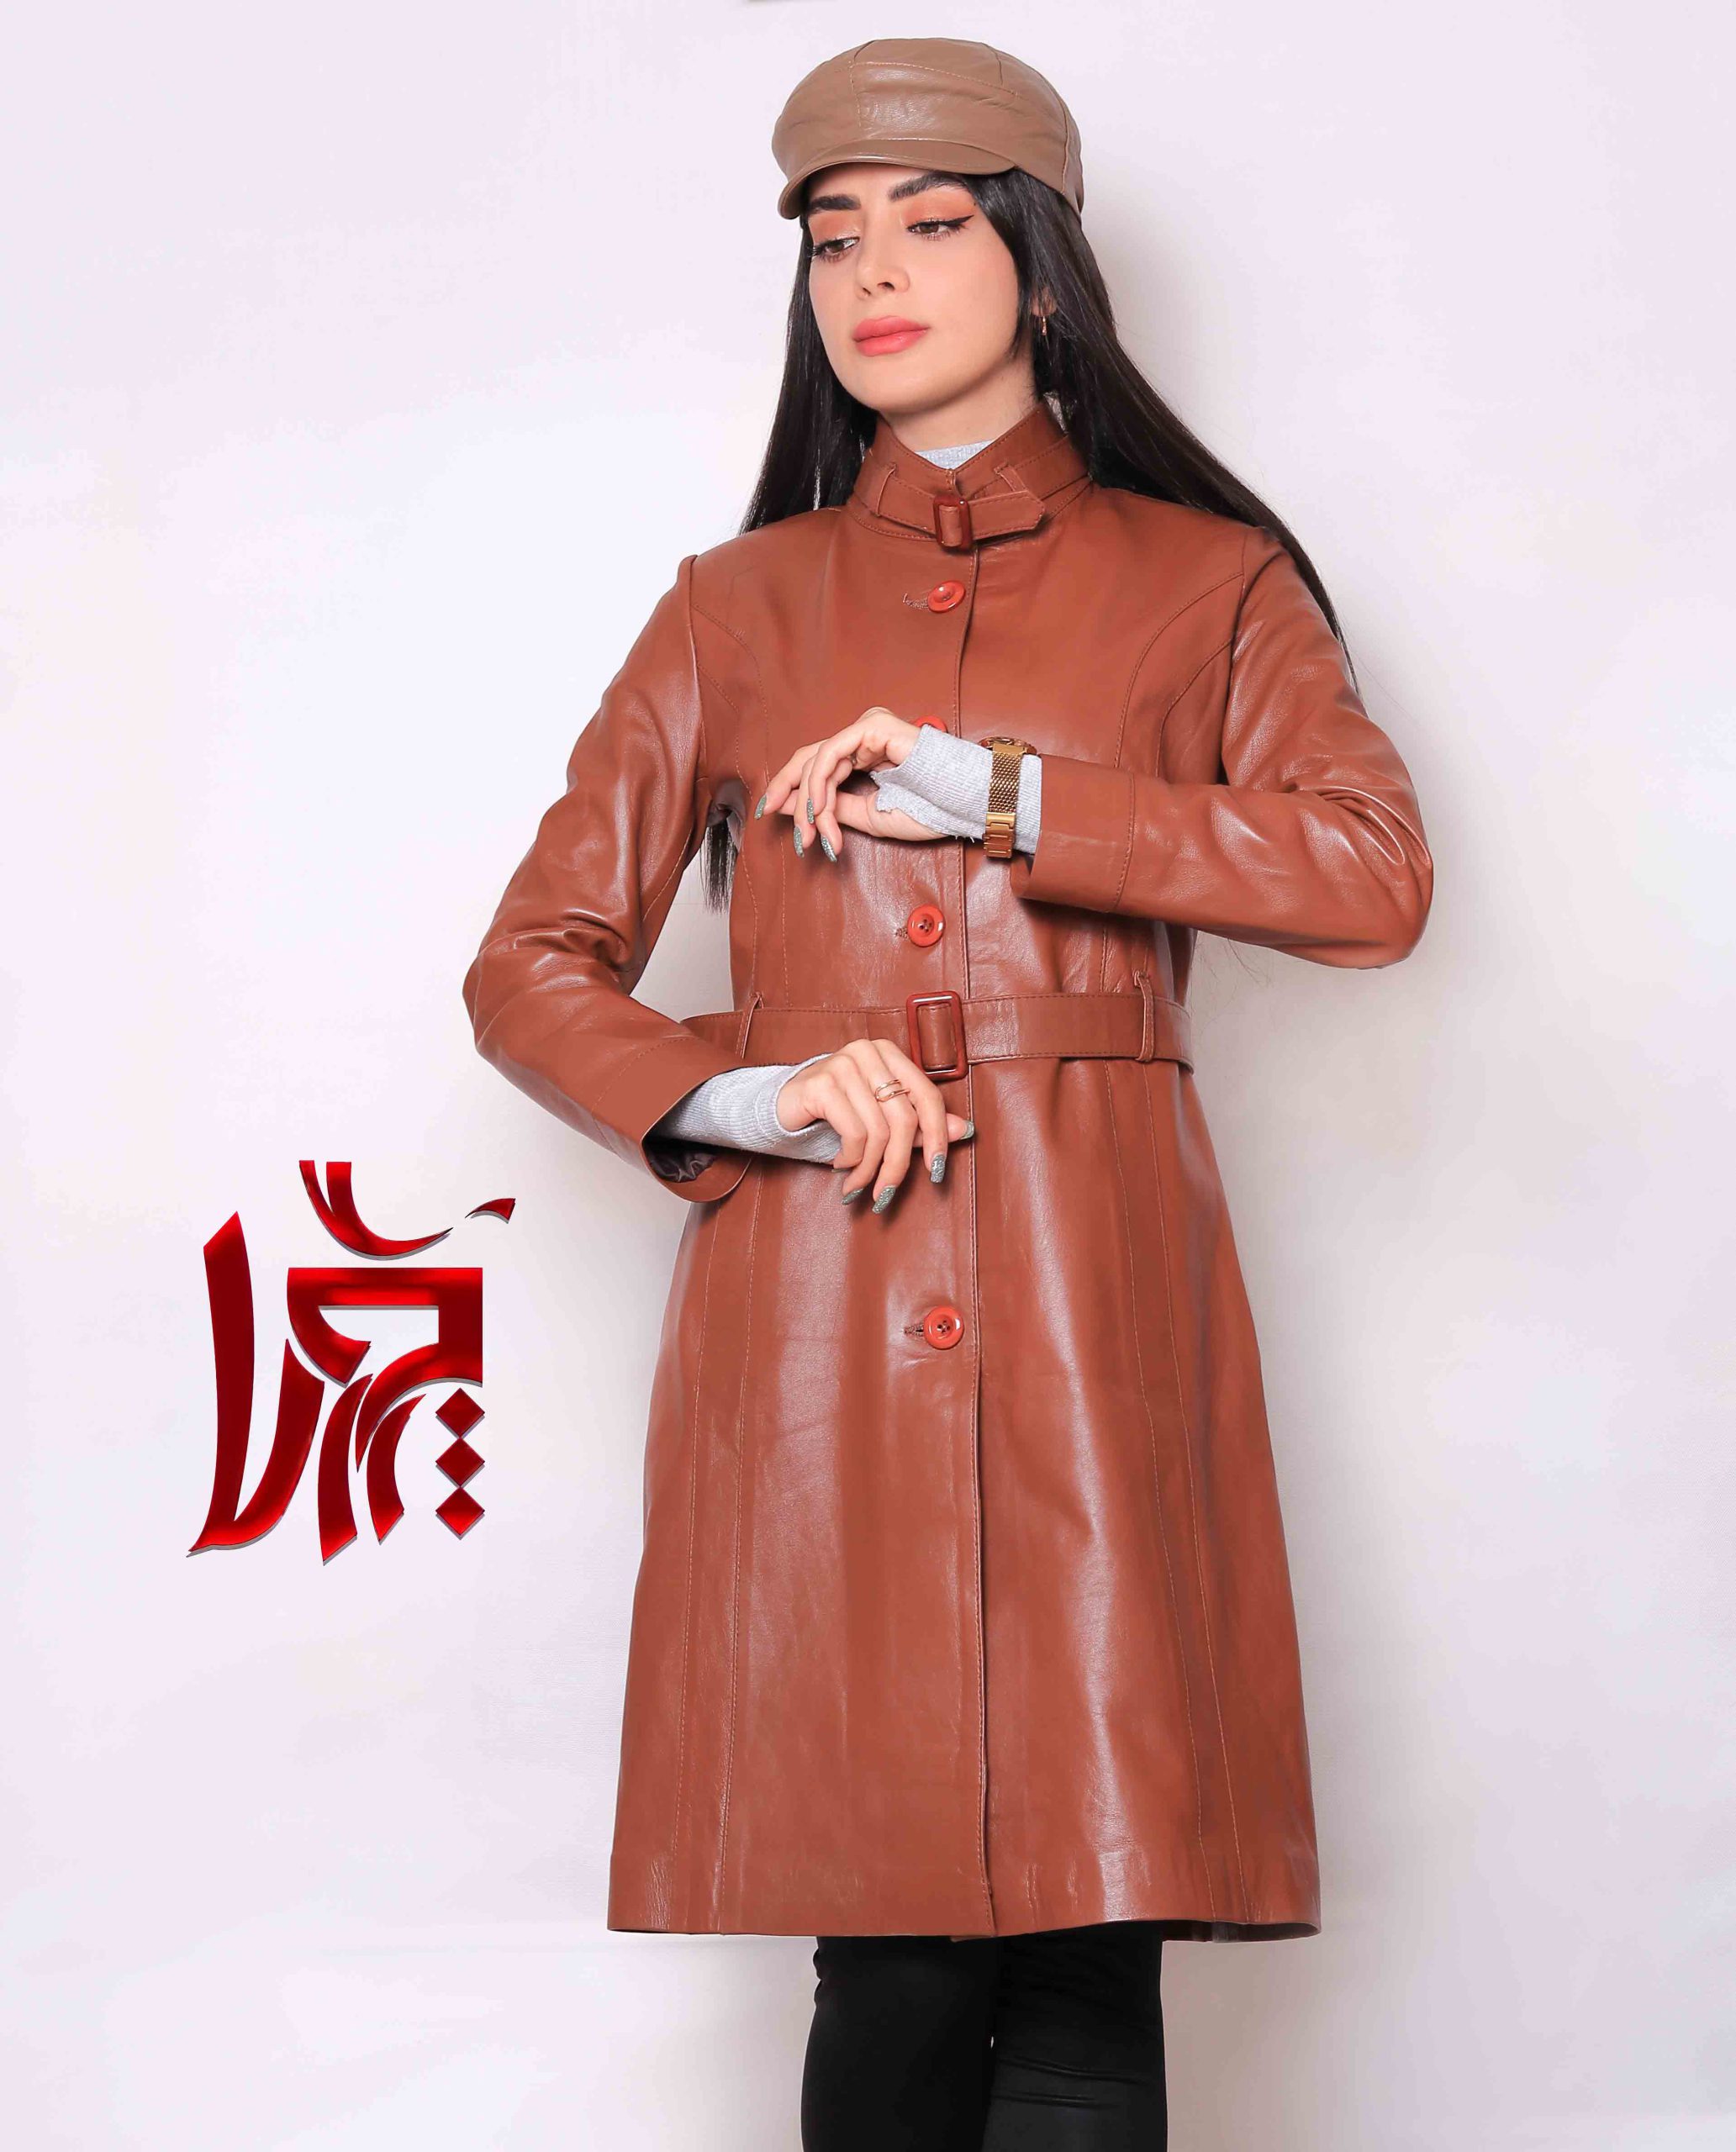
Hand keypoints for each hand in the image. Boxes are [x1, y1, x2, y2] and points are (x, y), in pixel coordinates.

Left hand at [759, 708, 938, 857]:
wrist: (962, 805)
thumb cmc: (928, 810)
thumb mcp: (866, 816)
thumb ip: (829, 808)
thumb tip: (789, 806)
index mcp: (862, 754)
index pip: (815, 767)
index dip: (789, 790)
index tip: (770, 815)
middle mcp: (861, 737)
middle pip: (807, 759)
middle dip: (788, 794)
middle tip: (782, 827)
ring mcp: (866, 728)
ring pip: (816, 762)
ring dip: (810, 803)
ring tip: (814, 833)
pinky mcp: (871, 726)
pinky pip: (830, 755)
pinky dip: (819, 785)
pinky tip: (819, 810)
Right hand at [774, 1038, 973, 1205]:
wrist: (782, 1108)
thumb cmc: (835, 1113)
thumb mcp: (880, 1120)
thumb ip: (920, 1124)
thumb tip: (963, 1130)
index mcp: (890, 1054)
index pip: (928, 1097)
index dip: (937, 1137)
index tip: (937, 1171)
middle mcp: (869, 1052)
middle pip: (904, 1118)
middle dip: (897, 1165)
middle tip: (885, 1194)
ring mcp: (844, 1064)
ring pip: (877, 1131)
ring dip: (868, 1169)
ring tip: (857, 1184)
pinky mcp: (821, 1083)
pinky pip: (853, 1132)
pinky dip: (849, 1159)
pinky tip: (839, 1164)